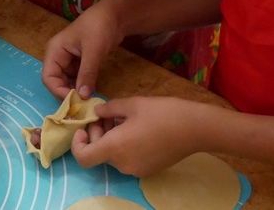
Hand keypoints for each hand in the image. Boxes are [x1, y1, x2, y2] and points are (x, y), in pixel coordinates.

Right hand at [42, 0, 123, 99]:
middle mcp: (59, 56)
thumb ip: (86, 73)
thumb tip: (82, 97)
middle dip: (68, 93)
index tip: (75, 101)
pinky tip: (92, 93)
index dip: (59, 91)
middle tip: (82, 105)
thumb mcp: (93, 51)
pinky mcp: (81, 62)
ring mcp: (70, 60)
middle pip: (56, 81)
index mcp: (55, 50)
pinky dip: (83, 86)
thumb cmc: (99, 27)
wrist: (116, 15)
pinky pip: (77, 78)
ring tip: (88, 102)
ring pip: (68, 82)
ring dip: (76, 91)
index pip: (49, 77)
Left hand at [70, 97, 201, 176]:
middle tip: (107, 115)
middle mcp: (122, 164)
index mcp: (114, 147)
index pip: (83, 157)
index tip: (84, 128)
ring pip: (114, 155)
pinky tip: (137, 129)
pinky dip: (125, 145)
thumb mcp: (132, 104)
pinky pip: (127, 158)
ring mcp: (136, 170)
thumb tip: (97, 112)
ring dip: (111, 138)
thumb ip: (109, 109)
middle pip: (99, 153)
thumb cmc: (162, 112)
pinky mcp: (148, 170)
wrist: (195, 128)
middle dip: (98, 134)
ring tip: (124, 119)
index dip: (78, 144)